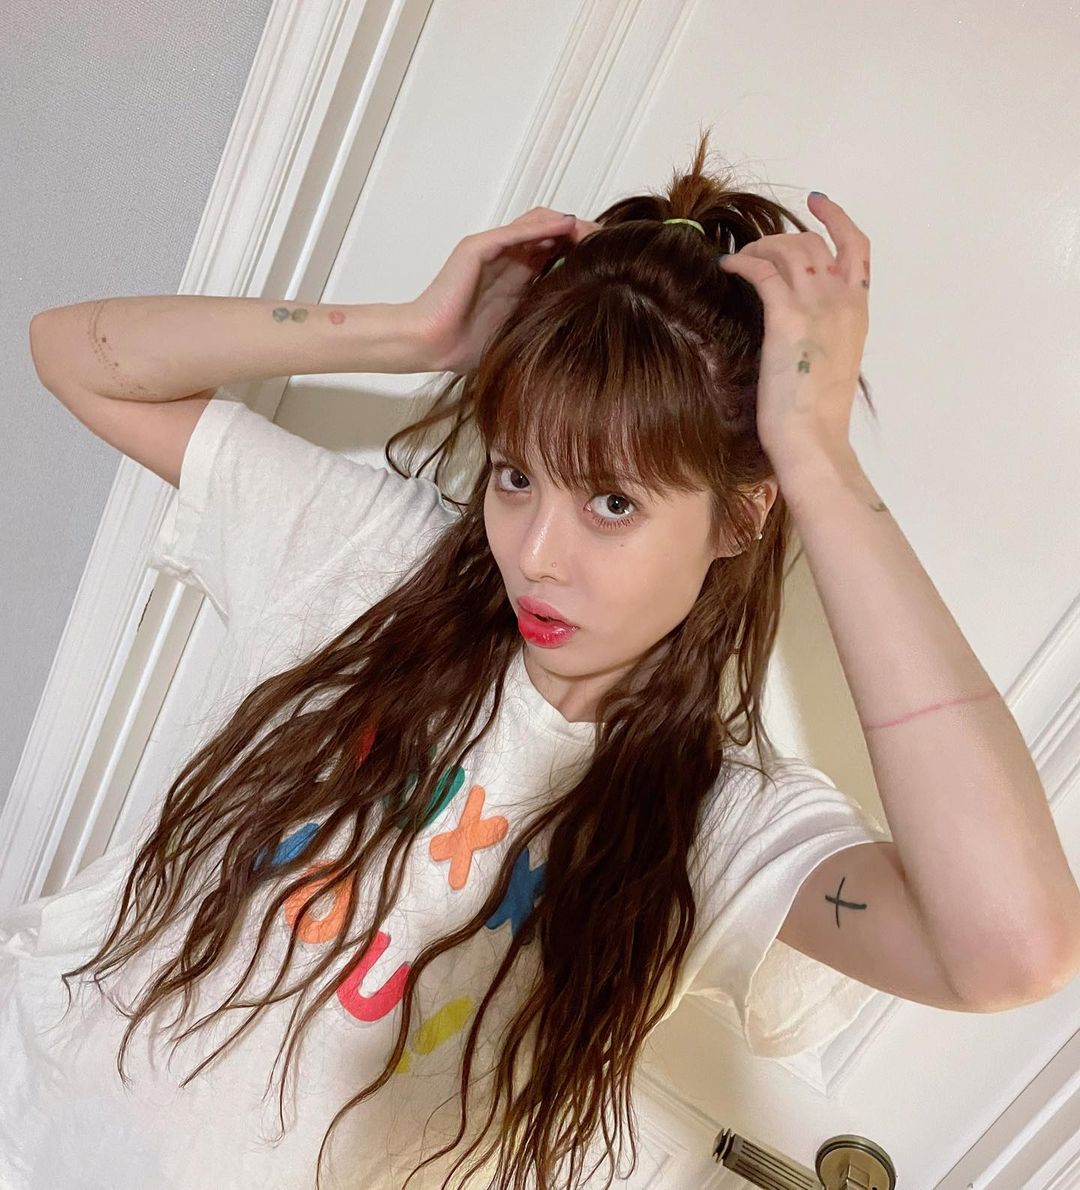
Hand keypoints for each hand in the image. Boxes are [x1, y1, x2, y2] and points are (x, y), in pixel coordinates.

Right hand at [407, 206, 601, 373]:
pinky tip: (567, 227)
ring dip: (568, 224)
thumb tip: (588, 320)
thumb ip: (546, 314)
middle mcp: (508, 258)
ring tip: (595, 231)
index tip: (614, 256)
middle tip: (612, 239)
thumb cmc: (467, 344)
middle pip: (552, 231)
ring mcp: (492, 249)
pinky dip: (541, 227)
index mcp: (518, 276)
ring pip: (537, 223)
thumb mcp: (522, 328)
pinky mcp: (478, 248)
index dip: (584, 248)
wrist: (431, 345)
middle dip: (583, 232)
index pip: (557, 249)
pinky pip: (515, 232)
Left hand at [717, 193, 870, 466]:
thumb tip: (803, 327)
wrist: (813, 439)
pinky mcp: (786, 318)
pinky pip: (761, 271)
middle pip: (812, 243)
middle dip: (780, 240)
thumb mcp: (833, 364)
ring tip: (739, 262)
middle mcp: (842, 300)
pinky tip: (727, 267)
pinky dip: (742, 262)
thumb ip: (826, 334)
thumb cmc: (819, 415)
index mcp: (858, 311)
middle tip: (755, 252)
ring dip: (758, 248)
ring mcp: (817, 305)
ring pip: (786, 249)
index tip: (817, 201)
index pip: (857, 248)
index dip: (837, 218)